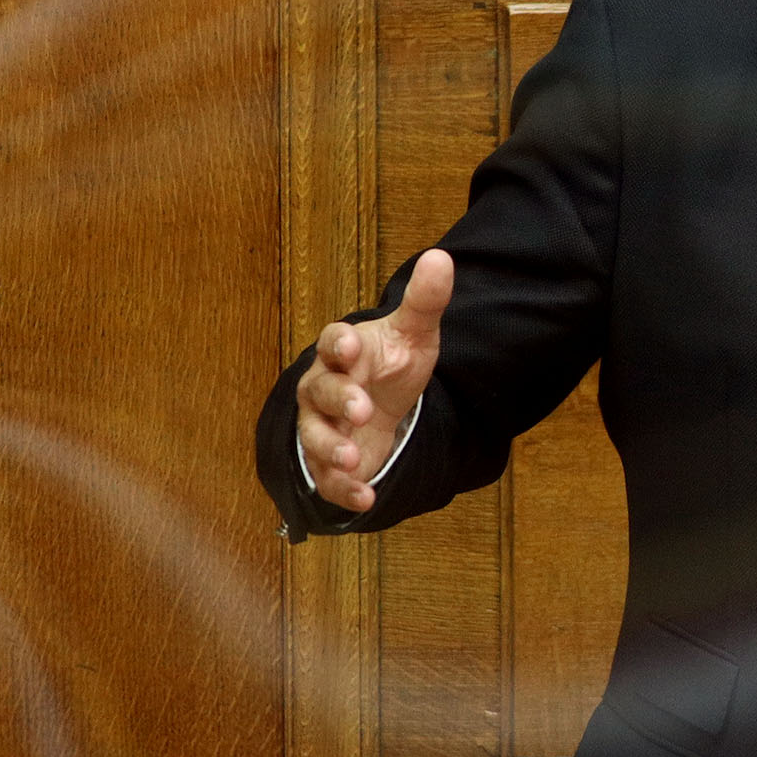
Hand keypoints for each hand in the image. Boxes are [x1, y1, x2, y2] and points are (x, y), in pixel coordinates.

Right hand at [296, 249, 452, 513]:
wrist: (385, 403)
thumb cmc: (391, 363)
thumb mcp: (415, 333)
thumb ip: (425, 301)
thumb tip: (442, 258)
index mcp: (342, 351)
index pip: (332, 342)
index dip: (339, 344)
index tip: (352, 345)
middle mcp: (322, 388)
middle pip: (319, 391)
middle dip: (337, 400)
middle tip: (361, 408)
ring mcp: (321, 427)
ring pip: (314, 436)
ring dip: (329, 448)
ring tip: (351, 457)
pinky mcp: (329, 463)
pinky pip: (328, 478)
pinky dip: (343, 489)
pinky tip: (366, 498)